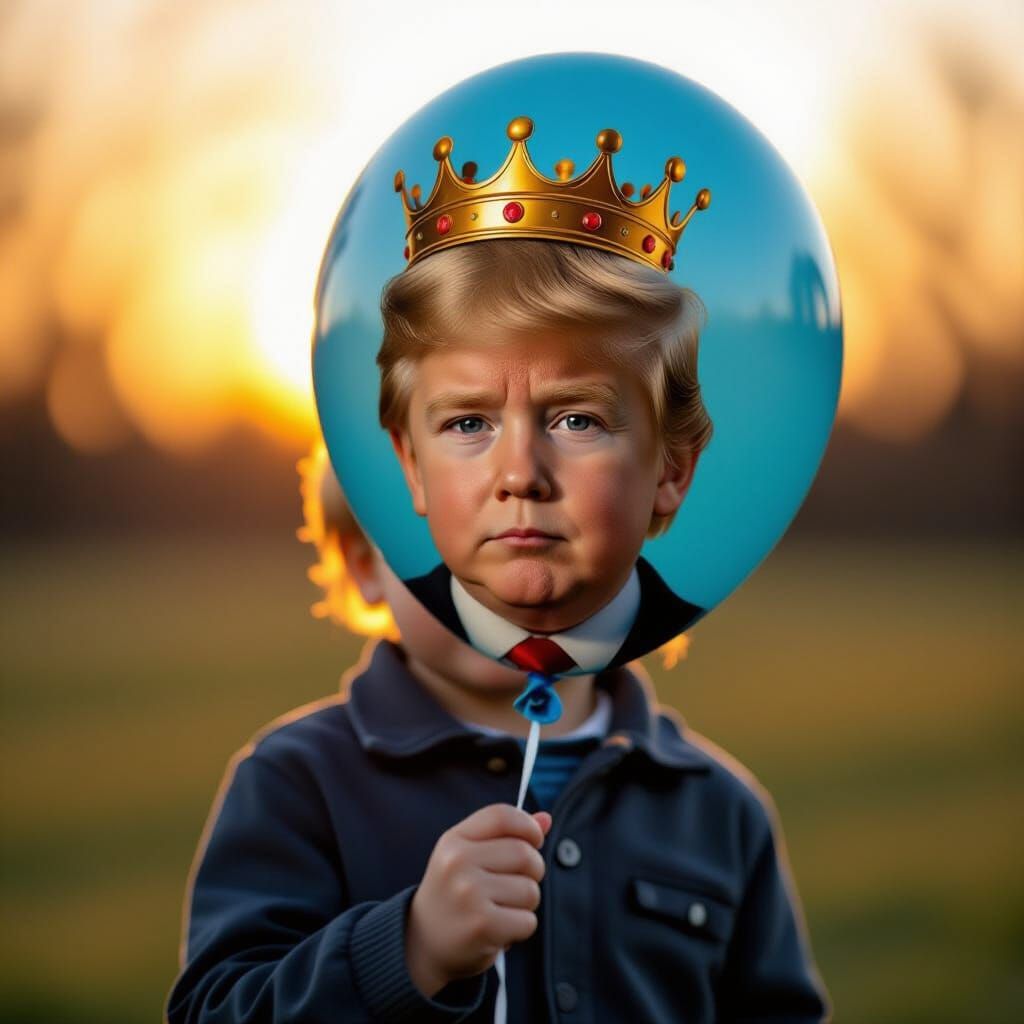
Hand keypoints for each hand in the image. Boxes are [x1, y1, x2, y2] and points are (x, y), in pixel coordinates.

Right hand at [405, 804, 552, 997]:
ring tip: (501, 909)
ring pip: (531, 890)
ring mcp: (469, 894)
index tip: (534, 841)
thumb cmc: (454, 893)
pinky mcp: (482, 926)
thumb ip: (506, 835)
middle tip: (515, 885)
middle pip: (525, 854)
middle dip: (533, 871)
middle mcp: (458, 862)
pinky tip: (499, 929)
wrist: (422, 944)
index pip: (502, 816)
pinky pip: (528, 920)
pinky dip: (521, 928)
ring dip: (526, 904)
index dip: (528, 826)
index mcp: (454, 840)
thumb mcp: (469, 856)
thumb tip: (546, 819)